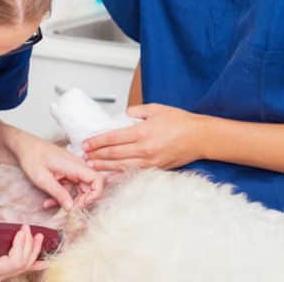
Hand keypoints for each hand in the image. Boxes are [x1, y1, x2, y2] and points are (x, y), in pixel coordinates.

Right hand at [0, 215, 47, 281]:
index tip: (21, 230)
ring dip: (34, 252)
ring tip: (38, 237)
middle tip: (28, 229)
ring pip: (23, 268)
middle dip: (29, 245)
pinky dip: (33, 264)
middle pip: (21, 265)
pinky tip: (43, 260)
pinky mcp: (1, 272)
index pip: (13, 262)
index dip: (21, 245)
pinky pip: (20, 270)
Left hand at [8, 129, 101, 210]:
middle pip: (89, 187)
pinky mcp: (66, 173)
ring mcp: (72, 169)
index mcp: (74, 165)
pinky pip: (69, 187)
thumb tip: (71, 208)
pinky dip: (60, 195)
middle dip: (79, 201)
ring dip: (66, 200)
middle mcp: (76, 166)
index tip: (82, 205)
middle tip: (66, 210)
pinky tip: (47, 200)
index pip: (97, 180)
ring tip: (49, 204)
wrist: (23, 146)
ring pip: (77, 190)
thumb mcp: (42, 178)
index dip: (94, 195)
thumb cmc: (31, 157)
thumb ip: (58, 193)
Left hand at [82, 103, 207, 170]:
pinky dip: (120, 174)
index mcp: (143, 132)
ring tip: (92, 166)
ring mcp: (151, 161)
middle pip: (114, 154)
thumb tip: (123, 114)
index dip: (97, 142)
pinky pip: (134, 172)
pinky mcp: (156, 168)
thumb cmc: (181, 121)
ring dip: (105, 166)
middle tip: (84, 157)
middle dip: (97, 156)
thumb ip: (137, 111)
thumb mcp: (156, 109)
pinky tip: (110, 175)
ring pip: (122, 166)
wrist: (200, 137)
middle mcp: (145, 149)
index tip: (86, 143)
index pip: (113, 138)